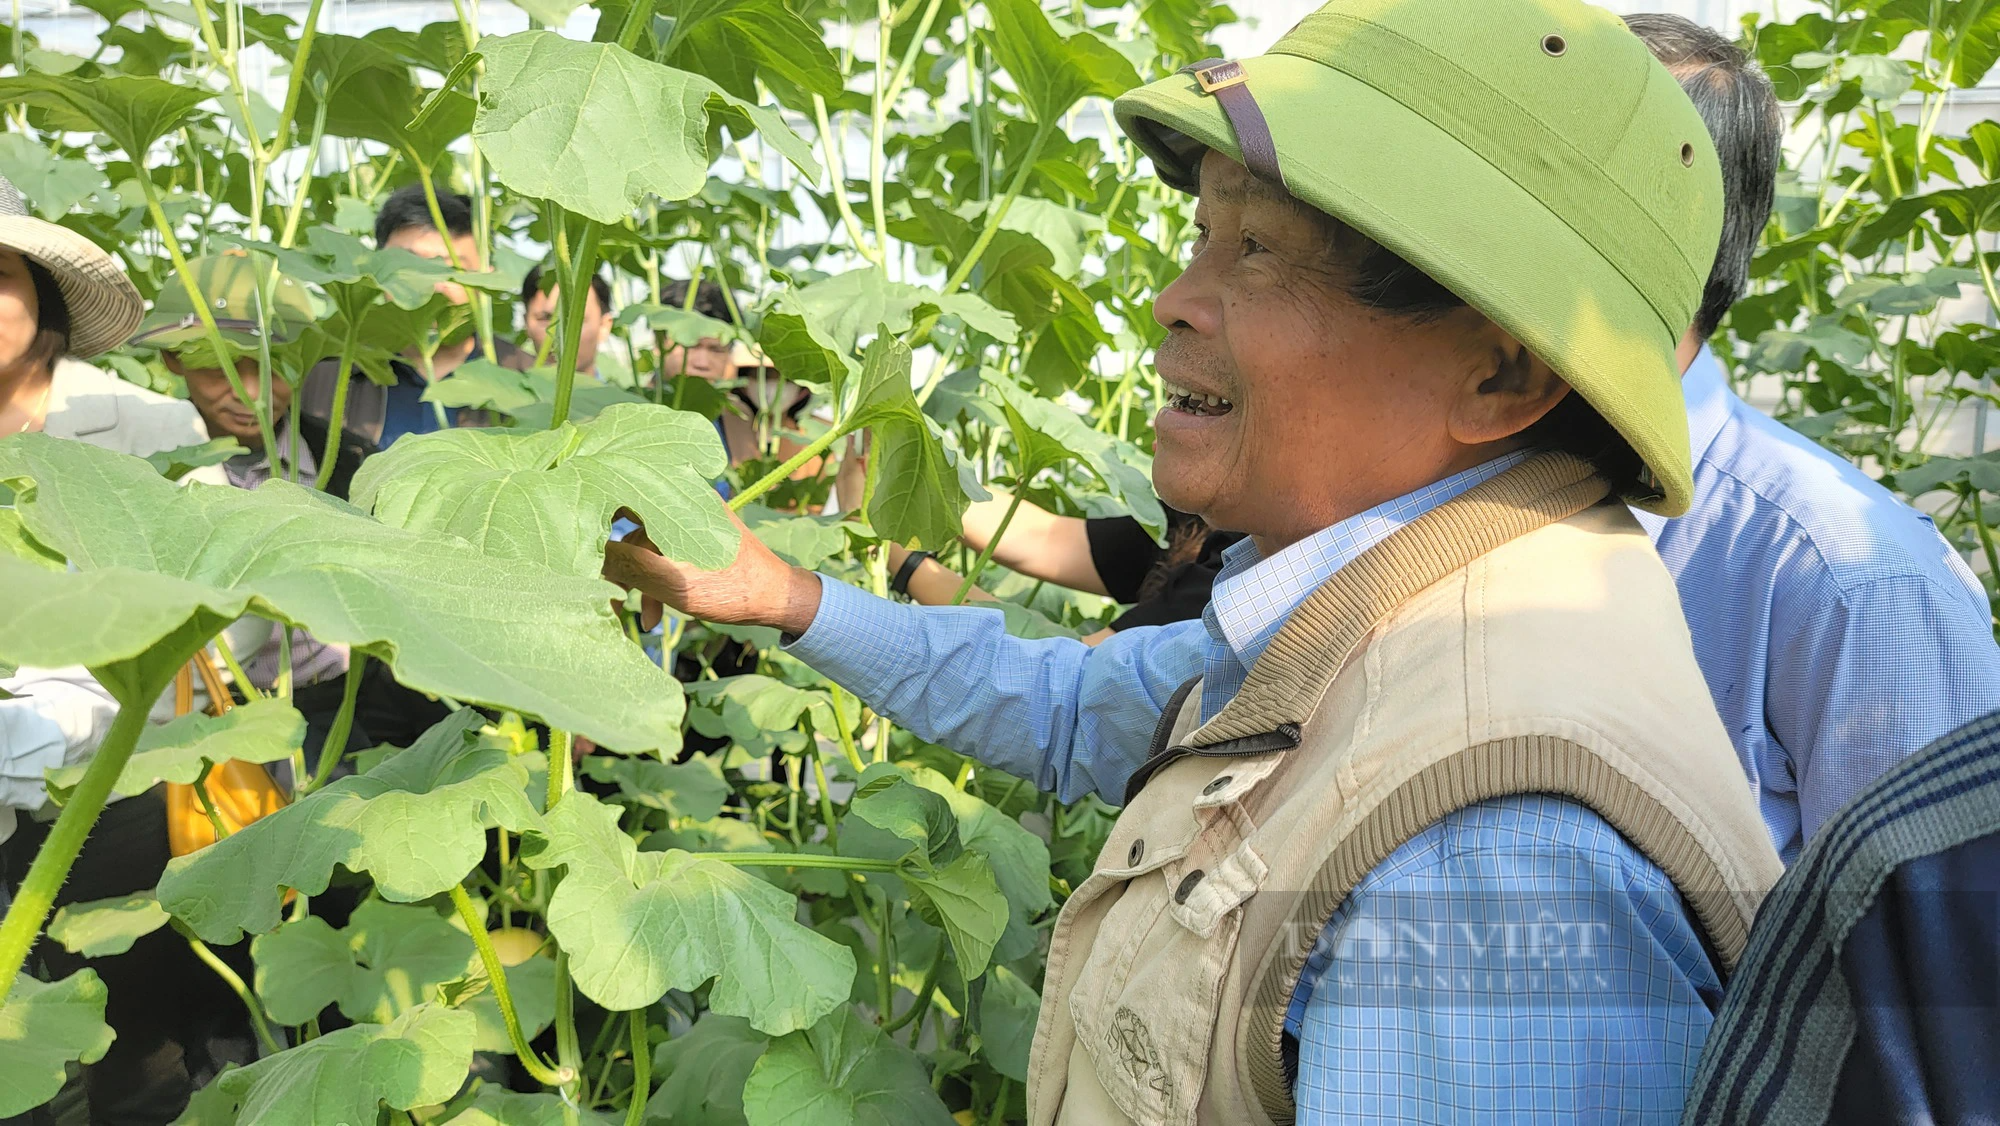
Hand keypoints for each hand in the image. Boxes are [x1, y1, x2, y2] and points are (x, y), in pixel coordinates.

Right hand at [603, 508, 823, 635]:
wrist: (780, 599)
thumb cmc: (732, 589)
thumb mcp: (672, 581)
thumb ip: (628, 564)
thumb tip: (587, 551)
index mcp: (679, 499)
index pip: (623, 491)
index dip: (595, 512)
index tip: (576, 539)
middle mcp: (685, 500)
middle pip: (631, 525)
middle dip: (615, 564)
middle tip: (604, 595)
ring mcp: (694, 519)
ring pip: (647, 545)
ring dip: (636, 580)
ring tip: (630, 613)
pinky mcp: (700, 538)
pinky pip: (666, 553)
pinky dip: (657, 580)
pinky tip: (654, 614)